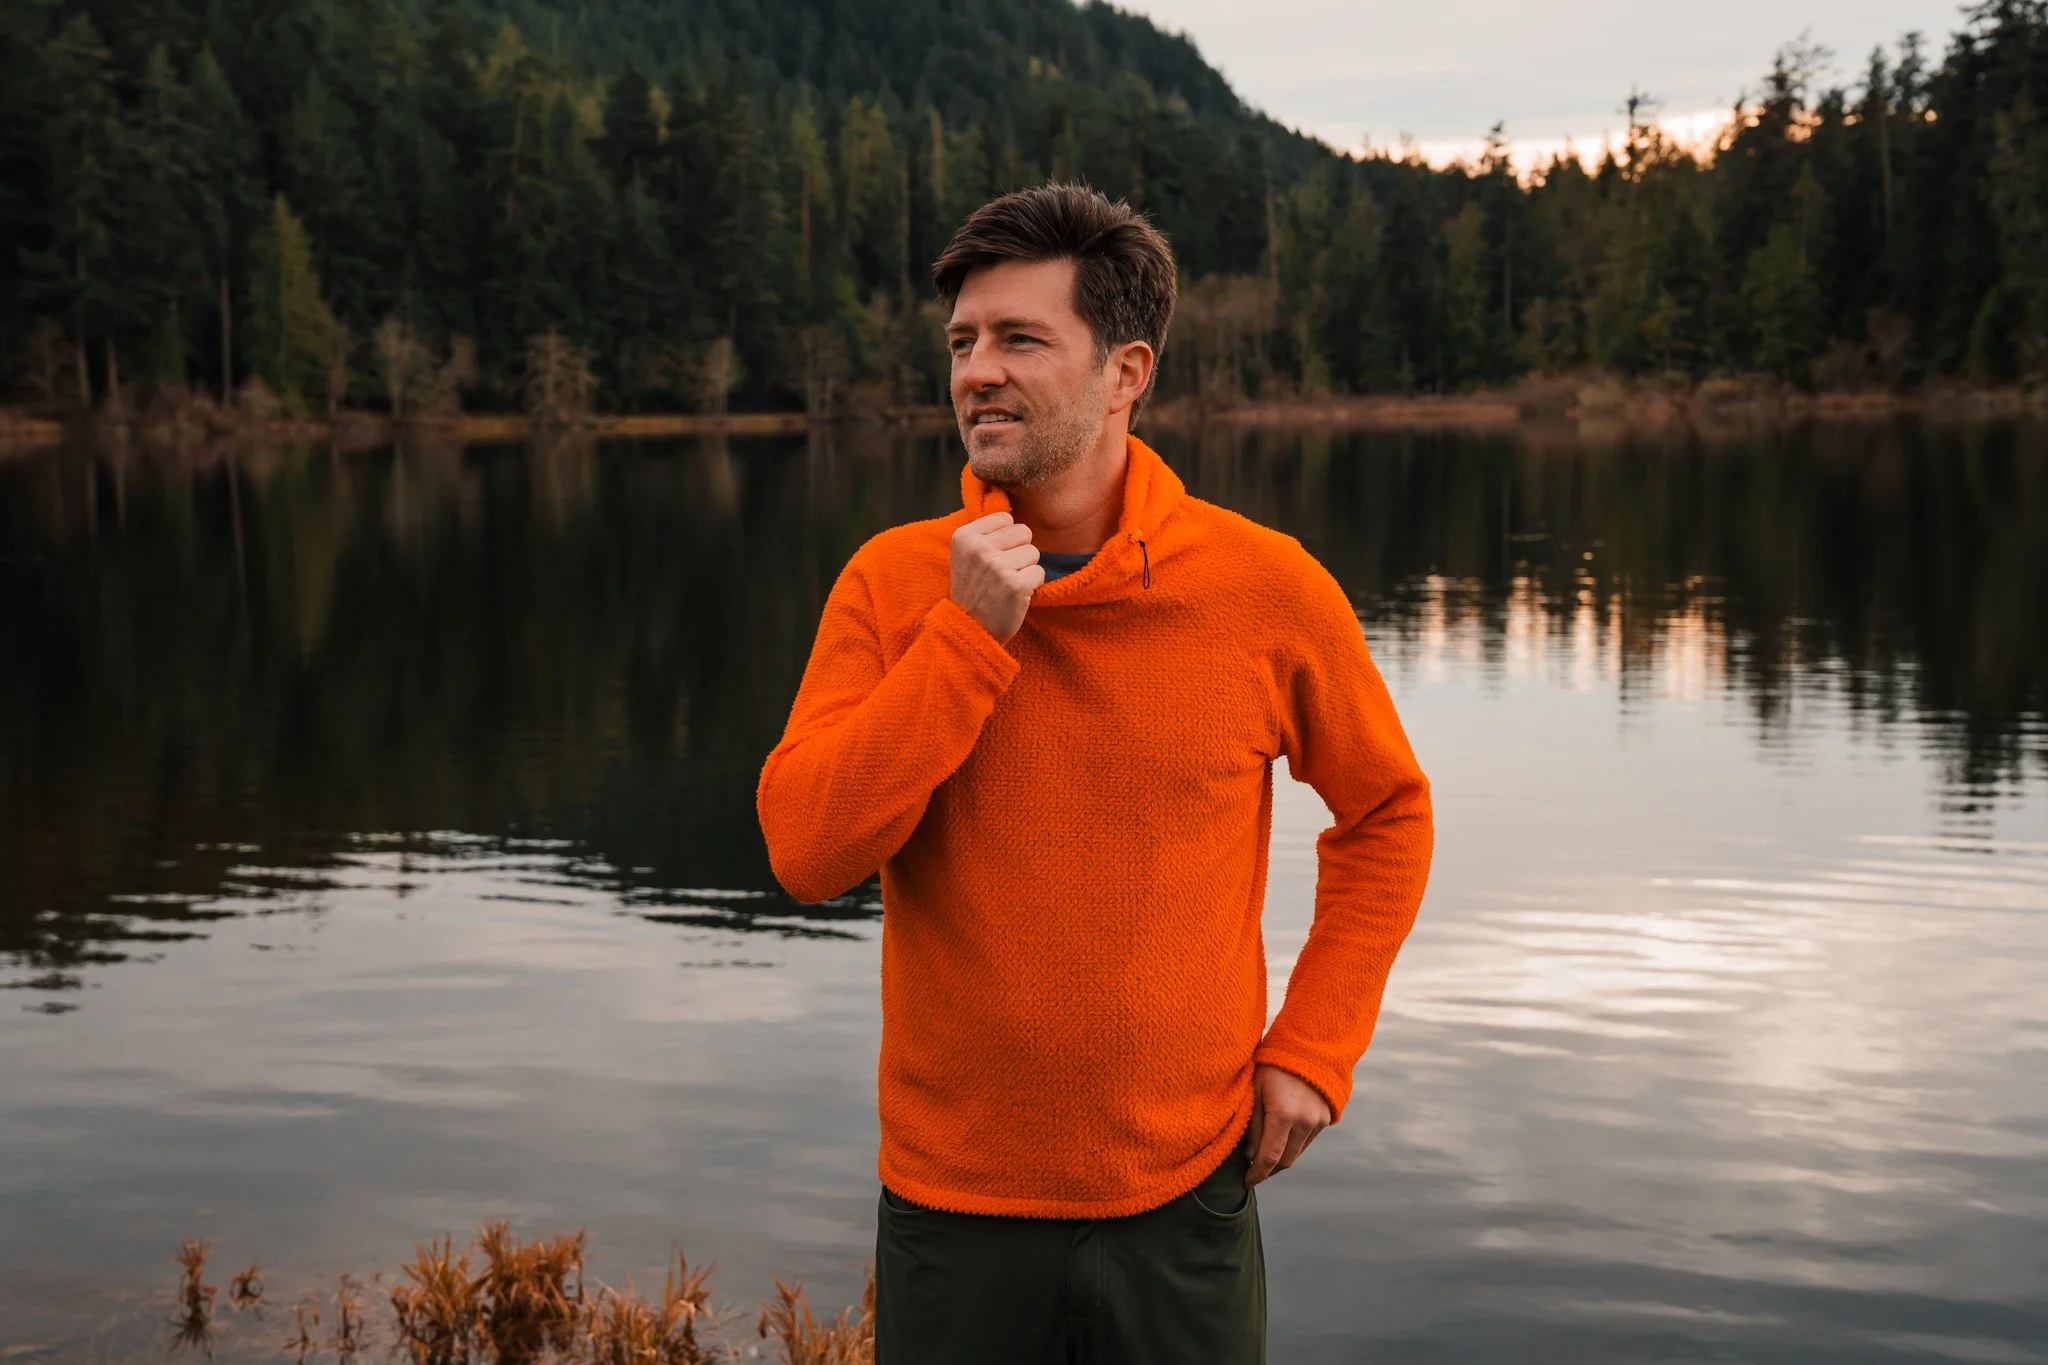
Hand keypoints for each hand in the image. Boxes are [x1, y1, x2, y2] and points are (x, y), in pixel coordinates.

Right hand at [949, 512, 1042, 642]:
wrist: (969, 629)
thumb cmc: (974, 590)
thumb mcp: (966, 555)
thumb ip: (985, 531)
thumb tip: (1011, 511)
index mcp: (964, 536)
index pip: (1006, 519)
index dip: (1006, 539)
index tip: (992, 557)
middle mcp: (979, 548)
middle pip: (1023, 532)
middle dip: (1019, 552)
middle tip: (1002, 572)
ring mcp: (997, 566)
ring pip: (1034, 552)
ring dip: (1026, 569)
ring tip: (1007, 584)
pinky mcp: (1015, 585)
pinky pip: (1040, 572)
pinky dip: (1033, 585)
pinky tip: (1016, 595)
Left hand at [1243, 1064, 1331, 1187]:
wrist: (1310, 1047)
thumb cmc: (1274, 1066)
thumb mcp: (1255, 1090)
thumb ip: (1252, 1125)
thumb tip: (1250, 1155)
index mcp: (1284, 1114)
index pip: (1269, 1157)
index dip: (1257, 1174)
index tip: (1246, 1183)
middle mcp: (1305, 1122)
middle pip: (1285, 1161)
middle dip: (1268, 1171)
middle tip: (1252, 1173)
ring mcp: (1318, 1122)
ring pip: (1297, 1154)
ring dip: (1281, 1160)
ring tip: (1263, 1158)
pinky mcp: (1325, 1119)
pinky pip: (1306, 1142)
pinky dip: (1292, 1147)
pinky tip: (1280, 1142)